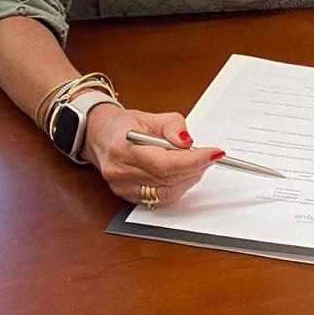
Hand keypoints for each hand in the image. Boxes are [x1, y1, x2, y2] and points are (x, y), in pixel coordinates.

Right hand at [82, 105, 222, 206]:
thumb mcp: (150, 116)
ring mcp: (122, 187)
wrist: (100, 137)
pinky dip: (177, 187)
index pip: (164, 163)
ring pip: (167, 192)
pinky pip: (160, 199)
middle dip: (195, 167)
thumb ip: (172, 125)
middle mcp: (120, 171)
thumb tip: (187, 142)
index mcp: (123, 147)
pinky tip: (182, 175)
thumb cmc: (124, 126)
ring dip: (189, 179)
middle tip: (209, 156)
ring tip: (196, 163)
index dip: (193, 160)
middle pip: (168, 178)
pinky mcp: (127, 197)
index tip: (213, 153)